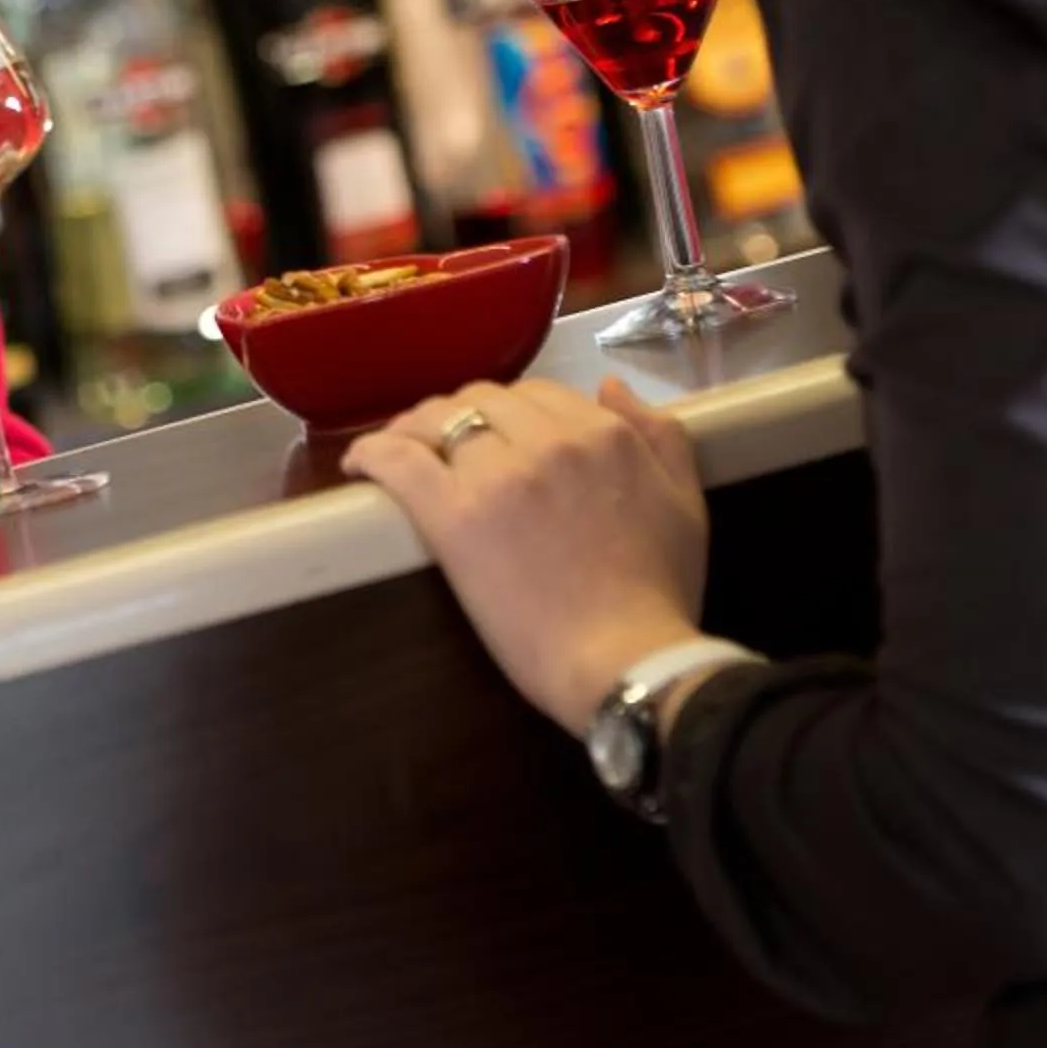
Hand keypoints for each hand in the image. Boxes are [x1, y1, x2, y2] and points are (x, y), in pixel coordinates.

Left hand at [345, 377, 709, 734]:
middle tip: (445, 442)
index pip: (538, 394)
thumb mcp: (685, 502)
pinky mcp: (455, 516)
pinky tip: (360, 464)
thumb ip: (657, 435)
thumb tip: (610, 386)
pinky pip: (399, 462)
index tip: (495, 434)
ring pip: (440, 420)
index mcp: (602, 434)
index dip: (510, 411)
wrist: (628, 661)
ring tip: (400, 447)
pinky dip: (374, 454)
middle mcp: (549, 440)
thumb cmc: (660, 593)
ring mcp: (499, 474)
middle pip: (483, 400)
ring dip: (417, 427)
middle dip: (462, 415)